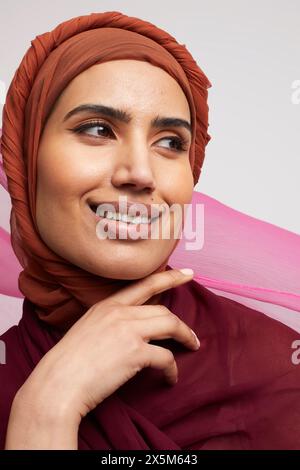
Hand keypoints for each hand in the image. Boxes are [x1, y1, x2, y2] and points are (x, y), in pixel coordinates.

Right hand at [6, 268, 198, 447]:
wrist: (57, 384)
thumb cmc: (68, 364)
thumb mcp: (86, 330)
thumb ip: (109, 323)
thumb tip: (130, 332)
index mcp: (106, 305)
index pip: (145, 284)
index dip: (170, 277)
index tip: (188, 273)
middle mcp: (119, 312)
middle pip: (163, 309)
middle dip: (182, 323)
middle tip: (192, 336)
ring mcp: (128, 330)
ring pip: (170, 325)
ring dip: (185, 338)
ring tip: (191, 348)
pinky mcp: (135, 353)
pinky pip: (165, 357)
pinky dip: (172, 369)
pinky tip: (170, 378)